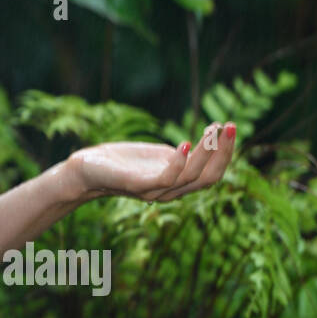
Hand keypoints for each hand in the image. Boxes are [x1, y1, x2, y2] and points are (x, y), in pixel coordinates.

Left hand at [68, 121, 235, 202]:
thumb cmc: (123, 162)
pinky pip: (166, 179)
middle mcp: (171, 191)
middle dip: (223, 152)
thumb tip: (209, 141)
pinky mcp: (137, 186)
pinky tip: (184, 144)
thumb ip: (183, 155)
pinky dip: (178, 162)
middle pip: (209, 178)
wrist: (87, 170)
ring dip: (205, 152)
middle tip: (230, 126)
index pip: (212, 174)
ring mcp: (155, 190)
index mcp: (178, 184)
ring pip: (191, 178)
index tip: (230, 127)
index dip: (225, 153)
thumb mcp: (160, 156)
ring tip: (212, 129)